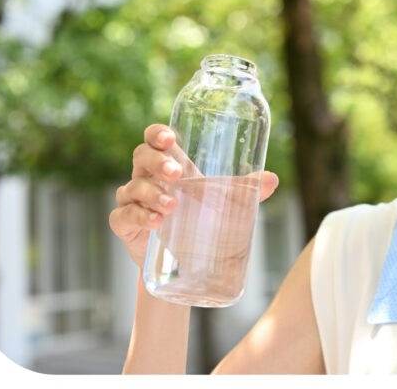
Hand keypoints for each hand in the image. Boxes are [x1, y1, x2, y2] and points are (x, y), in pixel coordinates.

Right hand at [110, 123, 279, 268]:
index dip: (158, 134)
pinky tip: (154, 222)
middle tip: (177, 174)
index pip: (156, 139)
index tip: (170, 138)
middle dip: (158, 162)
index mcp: (170, 165)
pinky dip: (138, 216)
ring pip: (133, 187)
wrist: (185, 263)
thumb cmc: (202, 221)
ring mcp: (133, 200)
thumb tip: (272, 179)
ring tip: (172, 207)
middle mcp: (148, 178)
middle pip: (142, 156)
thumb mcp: (226, 204)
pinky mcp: (125, 225)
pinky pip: (123, 215)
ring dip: (152, 194)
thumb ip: (247, 191)